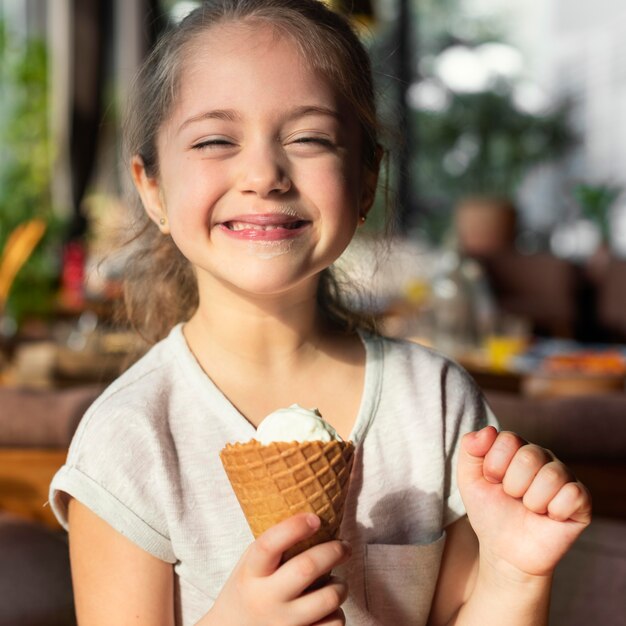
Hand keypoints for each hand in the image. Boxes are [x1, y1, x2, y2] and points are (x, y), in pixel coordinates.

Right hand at [205, 513, 350, 625]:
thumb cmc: (248, 592)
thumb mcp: (249, 567)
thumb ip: (273, 547)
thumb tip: (313, 518)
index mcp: (251, 574)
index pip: (268, 545)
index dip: (293, 528)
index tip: (314, 518)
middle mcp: (266, 600)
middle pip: (307, 568)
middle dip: (334, 551)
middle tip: (344, 546)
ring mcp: (283, 624)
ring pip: (328, 598)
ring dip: (340, 585)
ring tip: (337, 582)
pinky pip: (334, 623)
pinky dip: (337, 613)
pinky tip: (328, 609)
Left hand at [457, 426, 590, 580]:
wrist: (505, 550)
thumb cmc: (489, 511)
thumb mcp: (469, 479)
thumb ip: (470, 449)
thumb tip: (488, 430)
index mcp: (517, 447)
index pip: (508, 439)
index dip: (494, 466)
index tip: (492, 481)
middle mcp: (543, 456)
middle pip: (530, 457)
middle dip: (512, 485)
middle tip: (512, 498)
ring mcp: (564, 476)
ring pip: (552, 476)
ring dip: (532, 501)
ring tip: (529, 508)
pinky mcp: (581, 500)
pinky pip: (573, 495)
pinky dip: (555, 511)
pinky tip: (549, 516)